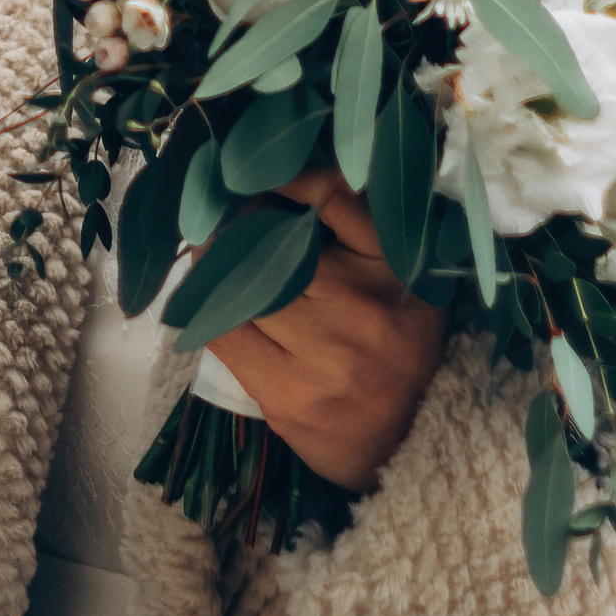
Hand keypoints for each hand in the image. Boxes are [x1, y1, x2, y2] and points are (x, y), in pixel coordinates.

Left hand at [209, 167, 447, 491]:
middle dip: (239, 225)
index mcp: (398, 268)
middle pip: (271, 240)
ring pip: (241, 285)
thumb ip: (355, 228)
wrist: (407, 446)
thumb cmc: (394, 344)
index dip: (286, 174)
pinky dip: (207, 312)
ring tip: (213, 261)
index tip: (256, 168)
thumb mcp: (399, 278)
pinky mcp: (289, 395)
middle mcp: (364, 307)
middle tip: (220, 218)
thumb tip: (272, 175)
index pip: (334, 194)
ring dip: (216, 268)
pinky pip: (223, 333)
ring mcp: (325, 355)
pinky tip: (207, 303)